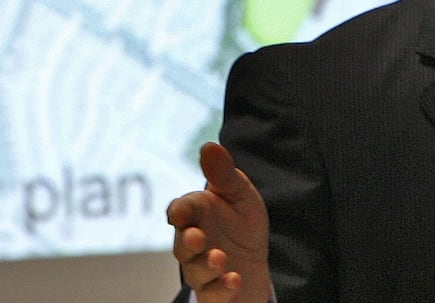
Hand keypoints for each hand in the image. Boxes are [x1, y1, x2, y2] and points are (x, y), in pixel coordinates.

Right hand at [166, 142, 272, 302]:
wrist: (255, 262)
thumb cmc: (242, 223)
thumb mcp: (239, 194)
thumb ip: (224, 174)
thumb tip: (209, 145)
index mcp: (197, 214)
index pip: (181, 210)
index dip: (179, 211)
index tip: (180, 213)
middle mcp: (193, 243)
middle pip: (181, 244)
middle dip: (188, 241)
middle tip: (197, 237)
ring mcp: (202, 270)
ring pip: (195, 271)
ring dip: (206, 265)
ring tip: (221, 257)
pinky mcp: (214, 293)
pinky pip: (212, 295)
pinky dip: (221, 289)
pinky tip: (234, 279)